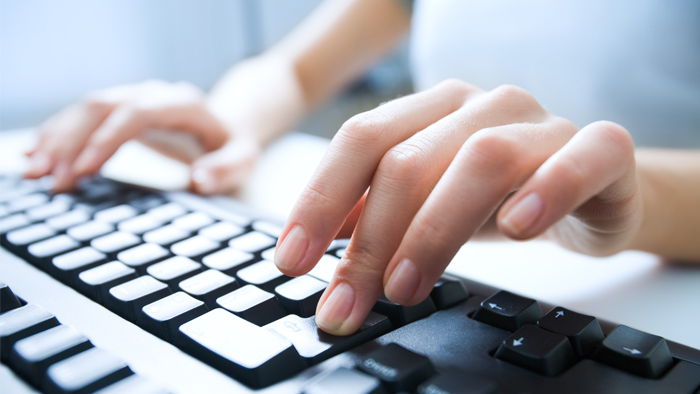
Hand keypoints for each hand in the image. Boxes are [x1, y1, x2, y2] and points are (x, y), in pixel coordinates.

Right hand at [25, 80, 259, 192]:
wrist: (227, 124)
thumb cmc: (233, 146)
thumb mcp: (243, 160)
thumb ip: (226, 169)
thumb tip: (199, 178)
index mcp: (183, 104)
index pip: (138, 113)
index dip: (107, 138)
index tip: (84, 170)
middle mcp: (153, 95)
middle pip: (103, 107)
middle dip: (72, 142)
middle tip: (50, 179)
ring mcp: (134, 99)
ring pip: (86, 110)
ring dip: (57, 139)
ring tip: (35, 173)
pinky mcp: (121, 110)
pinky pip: (83, 117)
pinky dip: (59, 135)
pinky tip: (37, 155)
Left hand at [274, 79, 641, 334]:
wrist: (593, 190)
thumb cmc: (501, 196)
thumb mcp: (427, 205)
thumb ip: (373, 212)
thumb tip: (311, 240)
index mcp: (433, 110)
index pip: (362, 139)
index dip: (320, 198)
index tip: (293, 259)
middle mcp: (482, 106)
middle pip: (410, 158)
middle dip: (370, 239)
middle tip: (348, 302)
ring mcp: (542, 123)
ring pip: (481, 159)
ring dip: (434, 229)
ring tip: (405, 286)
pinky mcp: (601, 149)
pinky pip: (579, 157)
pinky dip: (547, 190)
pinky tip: (516, 229)